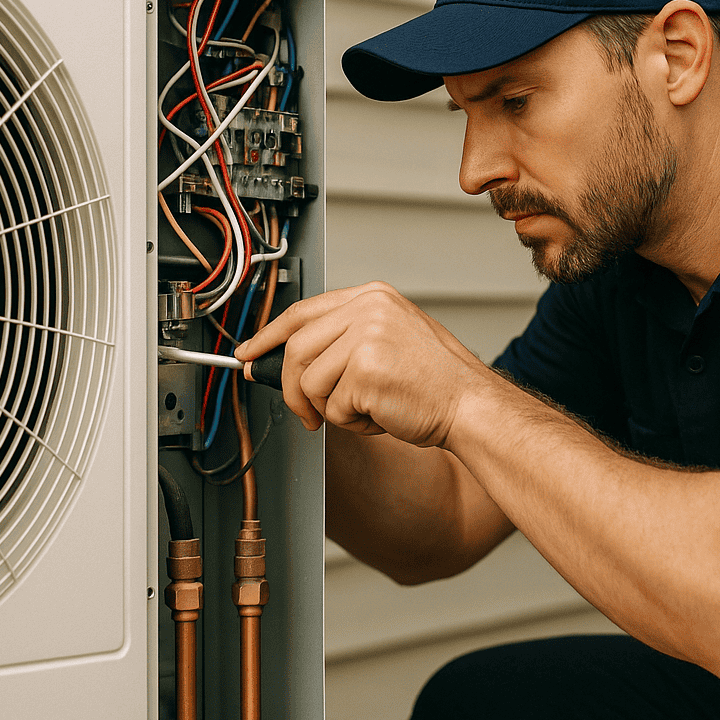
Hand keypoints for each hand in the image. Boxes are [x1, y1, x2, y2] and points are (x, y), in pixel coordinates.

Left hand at [234, 281, 490, 446]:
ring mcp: (367, 336)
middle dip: (292, 389)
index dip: (268, 335)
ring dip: (329, 409)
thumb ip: (346, 339)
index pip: (302, 311)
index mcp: (373, 296)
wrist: (470, 405)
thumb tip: (292, 359)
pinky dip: (352, 424)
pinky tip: (381, 416)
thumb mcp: (390, 340)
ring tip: (365, 411)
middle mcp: (369, 308)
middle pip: (296, 348)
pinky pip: (332, 407)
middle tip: (306, 413)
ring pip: (309, 381)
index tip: (248, 353)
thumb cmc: (435, 382)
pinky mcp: (366, 369)